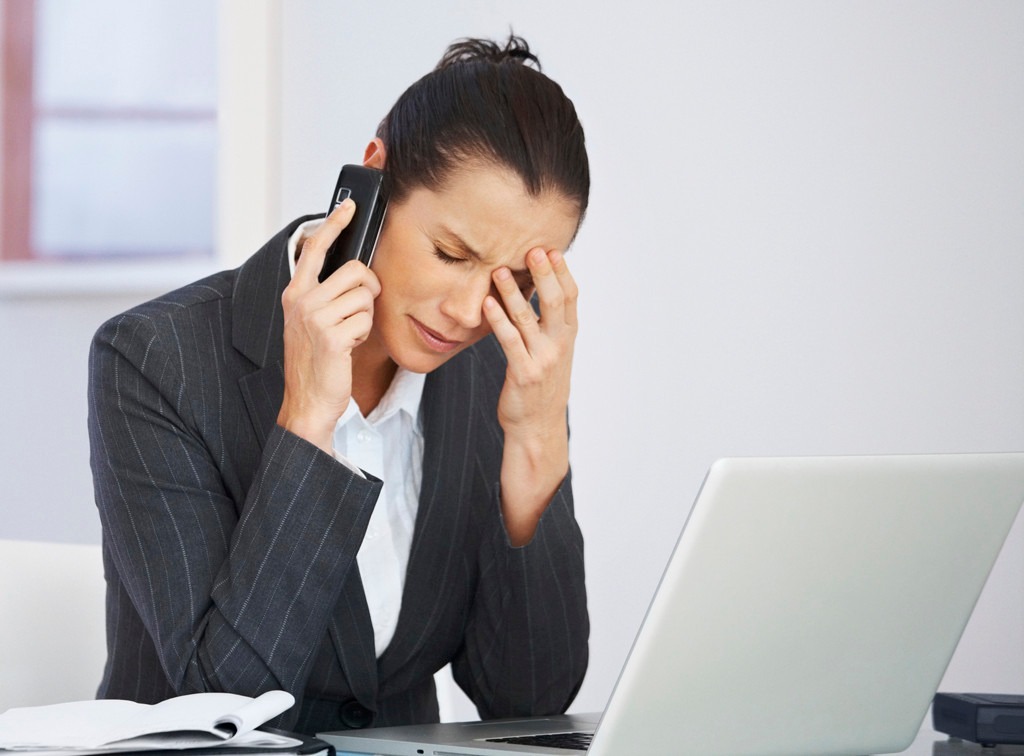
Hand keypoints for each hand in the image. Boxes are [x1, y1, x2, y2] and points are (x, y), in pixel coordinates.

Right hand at [277, 199, 380, 452]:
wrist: (308, 401)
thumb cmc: (317, 362)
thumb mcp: (313, 321)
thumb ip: (327, 294)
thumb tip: (357, 272)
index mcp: (295, 293)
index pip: (315, 248)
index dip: (334, 224)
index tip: (350, 206)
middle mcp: (301, 300)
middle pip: (356, 271)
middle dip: (369, 290)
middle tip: (358, 312)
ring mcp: (314, 318)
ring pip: (365, 296)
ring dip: (365, 317)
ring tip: (348, 335)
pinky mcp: (331, 336)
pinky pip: (365, 320)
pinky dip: (364, 334)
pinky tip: (348, 347)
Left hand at [483, 247, 577, 543]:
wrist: (537, 428)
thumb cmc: (541, 387)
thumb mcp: (552, 352)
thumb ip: (548, 325)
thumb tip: (537, 290)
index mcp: (567, 337)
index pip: (570, 298)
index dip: (562, 273)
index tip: (552, 249)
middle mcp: (559, 346)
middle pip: (555, 302)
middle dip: (545, 274)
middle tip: (534, 250)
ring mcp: (543, 360)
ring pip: (529, 319)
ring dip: (514, 293)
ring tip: (500, 270)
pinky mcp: (523, 374)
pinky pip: (509, 341)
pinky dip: (498, 320)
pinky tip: (487, 304)